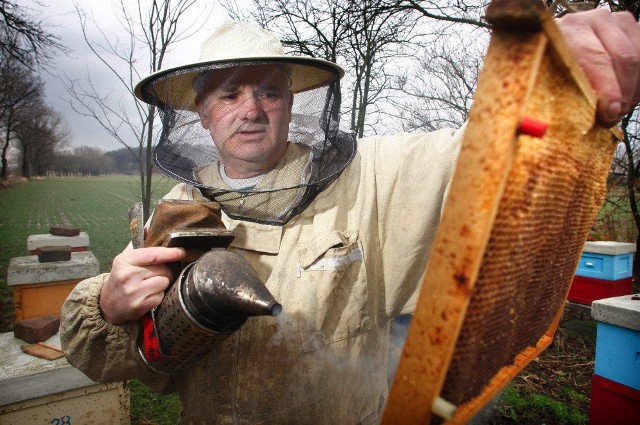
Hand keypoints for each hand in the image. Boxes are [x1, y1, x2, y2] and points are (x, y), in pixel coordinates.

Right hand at [99, 243, 185, 324]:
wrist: (107, 305)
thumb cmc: (120, 278)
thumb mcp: (124, 259)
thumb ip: (139, 242)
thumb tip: (151, 224)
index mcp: (125, 261)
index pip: (153, 255)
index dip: (170, 253)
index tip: (181, 252)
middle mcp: (129, 276)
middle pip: (163, 269)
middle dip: (165, 270)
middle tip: (156, 274)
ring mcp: (134, 292)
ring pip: (164, 282)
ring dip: (162, 283)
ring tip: (151, 284)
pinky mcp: (140, 305)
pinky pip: (161, 296)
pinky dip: (159, 295)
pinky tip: (148, 295)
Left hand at [558, 9, 639, 125]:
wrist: (564, 44)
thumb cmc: (552, 64)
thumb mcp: (546, 75)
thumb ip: (556, 89)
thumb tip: (563, 120)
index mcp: (571, 29)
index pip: (594, 58)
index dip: (606, 88)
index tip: (609, 112)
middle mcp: (596, 20)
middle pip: (623, 58)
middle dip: (621, 93)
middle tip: (613, 117)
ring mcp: (619, 23)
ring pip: (639, 59)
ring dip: (632, 90)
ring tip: (618, 110)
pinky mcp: (634, 31)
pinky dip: (638, 84)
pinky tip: (627, 98)